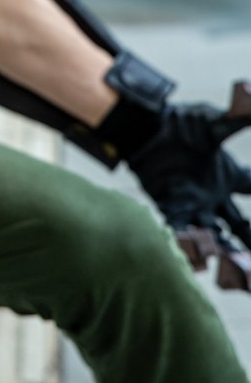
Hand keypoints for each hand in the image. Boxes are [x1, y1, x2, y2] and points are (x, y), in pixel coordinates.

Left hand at [128, 83, 250, 289]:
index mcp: (226, 174)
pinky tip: (194, 254)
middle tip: (250, 254)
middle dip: (246, 237)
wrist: (143, 128)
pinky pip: (180, 225)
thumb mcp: (210, 121)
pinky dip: (187, 239)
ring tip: (231, 263)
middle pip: (237, 223)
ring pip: (211, 230)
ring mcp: (192, 201)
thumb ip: (235, 119)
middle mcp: (211, 193)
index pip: (250, 188)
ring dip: (220, 245)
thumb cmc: (176, 124)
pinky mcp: (169, 204)